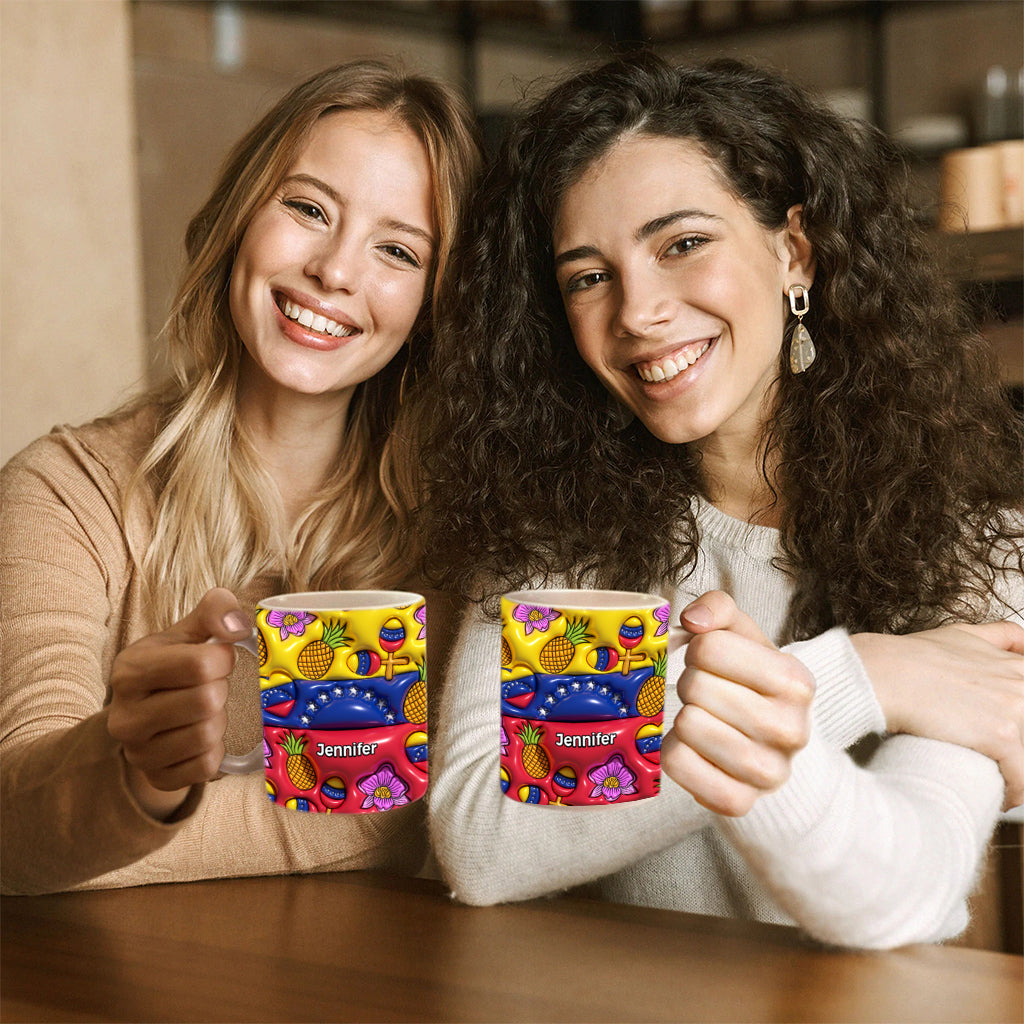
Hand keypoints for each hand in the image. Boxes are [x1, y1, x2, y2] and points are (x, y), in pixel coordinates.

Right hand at [107, 588, 250, 818]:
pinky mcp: (156, 778)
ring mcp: (137, 753)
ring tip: (205, 711)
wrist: (147, 713)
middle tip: (210, 687)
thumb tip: (238, 625)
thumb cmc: (173, 666)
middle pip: (206, 701)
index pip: (199, 664)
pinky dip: (216, 750)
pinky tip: (203, 736)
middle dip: (220, 690)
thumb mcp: (188, 631)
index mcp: (130, 670)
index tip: (218, 659)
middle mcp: (125, 716)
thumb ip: (215, 611)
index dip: (223, 659)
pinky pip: (206, 767)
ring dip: (219, 720)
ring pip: (208, 736)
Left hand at [661, 591, 814, 816]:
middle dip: (690, 684)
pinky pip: (677, 764)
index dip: (698, 650)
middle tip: (705, 694)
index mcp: (796, 681)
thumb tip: (693, 619)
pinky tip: (694, 749)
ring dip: (682, 718)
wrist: (771, 746)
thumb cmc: (749, 682)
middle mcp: (791, 729)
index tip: (711, 662)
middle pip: (694, 687)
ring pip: (686, 726)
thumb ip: (719, 608)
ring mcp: (768, 773)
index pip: (709, 647)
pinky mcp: (739, 802)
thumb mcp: (743, 636)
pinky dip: (674, 752)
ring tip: (702, 719)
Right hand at [852, 622, 1023, 809]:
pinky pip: (1022, 779)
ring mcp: (1015, 709)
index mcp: (1016, 666)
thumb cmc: (910, 657)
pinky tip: (1000, 796)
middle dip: (1018, 747)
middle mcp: (1021, 684)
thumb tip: (1021, 640)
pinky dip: (1014, 793)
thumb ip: (999, 636)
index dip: (1018, 721)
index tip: (1010, 734)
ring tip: (1000, 782)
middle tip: (1000, 758)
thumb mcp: (960, 634)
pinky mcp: (1002, 736)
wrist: (884, 673)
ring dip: (1018, 772)